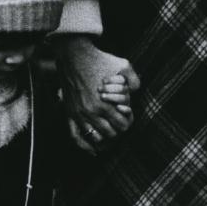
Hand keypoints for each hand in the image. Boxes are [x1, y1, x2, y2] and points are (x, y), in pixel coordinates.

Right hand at [55, 35, 139, 153]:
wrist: (73, 54)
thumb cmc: (99, 59)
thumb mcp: (123, 65)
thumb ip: (134, 79)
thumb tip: (137, 91)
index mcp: (106, 103)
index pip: (122, 125)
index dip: (128, 123)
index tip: (127, 118)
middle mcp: (92, 112)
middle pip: (111, 134)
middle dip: (118, 131)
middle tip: (119, 126)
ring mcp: (79, 114)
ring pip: (96, 138)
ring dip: (104, 138)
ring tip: (109, 135)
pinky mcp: (69, 113)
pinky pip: (75, 136)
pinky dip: (85, 146)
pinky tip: (93, 152)